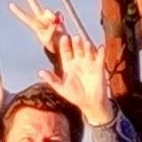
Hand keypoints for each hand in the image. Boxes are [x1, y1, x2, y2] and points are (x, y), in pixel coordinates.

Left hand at [17, 0, 114, 120]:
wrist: (90, 103)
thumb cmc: (74, 95)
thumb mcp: (61, 88)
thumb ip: (52, 80)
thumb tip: (40, 72)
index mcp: (68, 64)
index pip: (65, 51)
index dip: (64, 45)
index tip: (63, 38)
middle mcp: (78, 61)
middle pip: (77, 49)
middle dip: (76, 43)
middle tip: (74, 37)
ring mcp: (89, 63)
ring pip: (88, 51)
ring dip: (87, 46)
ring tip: (85, 42)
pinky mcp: (99, 67)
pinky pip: (100, 57)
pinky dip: (100, 52)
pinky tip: (100, 48)